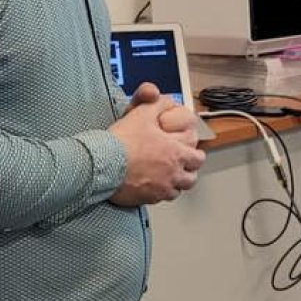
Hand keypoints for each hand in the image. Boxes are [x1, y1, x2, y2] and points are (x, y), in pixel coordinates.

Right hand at [109, 87, 205, 204]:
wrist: (102, 163)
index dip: (195, 155)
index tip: (191, 154)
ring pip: (176, 191)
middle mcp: (172, 173)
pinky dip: (157, 193)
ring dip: (174, 185)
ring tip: (167, 178)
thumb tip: (166, 101)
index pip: (198, 158)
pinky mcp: (146, 199)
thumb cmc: (123, 141)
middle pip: (191, 179)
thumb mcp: (143, 113)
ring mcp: (160, 189)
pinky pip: (158, 199)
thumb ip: (158, 105)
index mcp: (176, 153)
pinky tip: (150, 186)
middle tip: (181, 168)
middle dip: (188, 172)